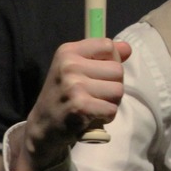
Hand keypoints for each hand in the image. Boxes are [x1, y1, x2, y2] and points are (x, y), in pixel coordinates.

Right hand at [20, 37, 131, 170]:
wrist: (43, 125)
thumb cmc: (64, 95)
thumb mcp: (77, 68)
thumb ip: (102, 56)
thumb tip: (127, 48)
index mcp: (68, 51)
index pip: (108, 45)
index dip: (111, 61)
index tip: (98, 73)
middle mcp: (69, 65)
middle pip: (118, 70)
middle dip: (113, 85)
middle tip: (96, 94)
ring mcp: (74, 86)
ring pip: (118, 90)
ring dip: (111, 102)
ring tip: (95, 105)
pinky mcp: (80, 106)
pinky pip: (112, 109)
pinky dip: (107, 116)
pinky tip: (93, 116)